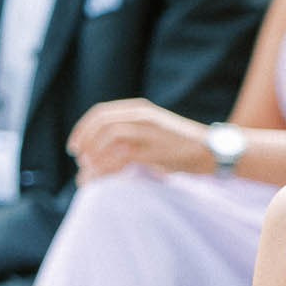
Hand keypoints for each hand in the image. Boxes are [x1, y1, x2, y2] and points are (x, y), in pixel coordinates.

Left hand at [67, 99, 210, 179]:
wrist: (211, 151)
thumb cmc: (181, 145)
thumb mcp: (154, 130)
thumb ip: (131, 132)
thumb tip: (100, 149)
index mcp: (140, 109)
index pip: (101, 113)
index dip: (83, 129)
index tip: (74, 147)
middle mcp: (143, 116)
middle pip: (102, 123)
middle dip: (84, 141)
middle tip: (78, 160)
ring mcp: (150, 132)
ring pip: (110, 137)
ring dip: (94, 154)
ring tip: (89, 170)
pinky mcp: (156, 150)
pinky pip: (123, 155)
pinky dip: (108, 166)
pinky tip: (103, 176)